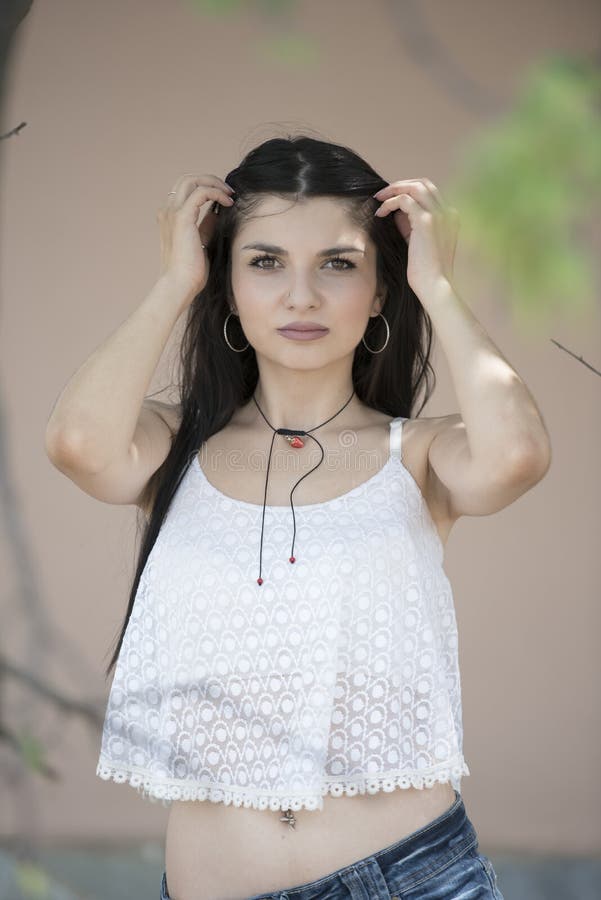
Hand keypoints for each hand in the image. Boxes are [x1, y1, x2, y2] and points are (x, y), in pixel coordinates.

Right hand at [156, 173, 234, 297]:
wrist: (180, 284)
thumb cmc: (190, 271)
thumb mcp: (201, 242)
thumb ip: (206, 226)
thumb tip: (217, 213)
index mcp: (169, 217)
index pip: (185, 190)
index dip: (205, 187)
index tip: (224, 197)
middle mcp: (167, 211)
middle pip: (187, 179)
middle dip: (210, 180)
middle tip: (228, 191)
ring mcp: (172, 213)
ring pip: (192, 180)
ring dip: (213, 183)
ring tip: (230, 194)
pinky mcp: (182, 217)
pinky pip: (201, 192)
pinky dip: (216, 192)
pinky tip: (228, 203)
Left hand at [373, 178, 459, 300]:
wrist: (434, 285)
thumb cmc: (426, 270)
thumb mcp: (418, 242)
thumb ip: (411, 225)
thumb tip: (396, 212)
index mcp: (450, 217)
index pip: (430, 192)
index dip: (409, 190)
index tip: (392, 199)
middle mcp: (448, 212)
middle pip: (424, 183)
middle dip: (401, 185)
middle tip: (382, 194)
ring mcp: (439, 214)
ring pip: (415, 186)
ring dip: (394, 190)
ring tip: (378, 199)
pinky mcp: (426, 221)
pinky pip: (404, 200)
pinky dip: (390, 203)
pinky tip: (380, 213)